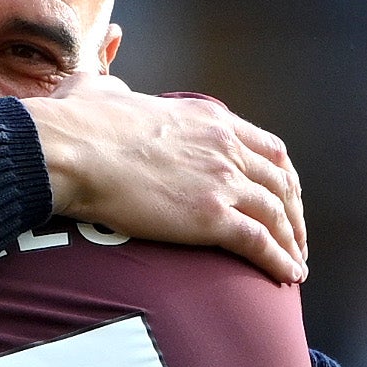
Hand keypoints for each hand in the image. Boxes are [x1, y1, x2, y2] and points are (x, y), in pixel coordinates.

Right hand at [24, 78, 307, 282]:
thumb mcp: (103, 92)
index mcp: (207, 118)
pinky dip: (279, 260)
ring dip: (291, 241)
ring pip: (276, 214)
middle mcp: (224, 146)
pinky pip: (259, 242)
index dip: (283, 176)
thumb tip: (101, 91)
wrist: (71, 151)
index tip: (284, 195)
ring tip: (295, 263)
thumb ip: (113, 91)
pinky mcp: (210, 216)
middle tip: (294, 235)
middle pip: (280, 182)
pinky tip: (288, 275)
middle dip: (293, 212)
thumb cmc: (77, 124)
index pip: (267, 147)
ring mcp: (221, 180)